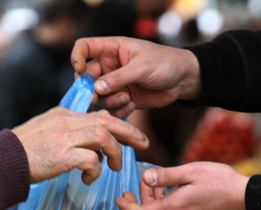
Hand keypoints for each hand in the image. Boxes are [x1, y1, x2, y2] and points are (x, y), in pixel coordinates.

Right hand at [14, 107, 148, 183]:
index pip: (99, 114)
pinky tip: (88, 179)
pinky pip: (91, 160)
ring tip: (114, 168)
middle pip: (108, 121)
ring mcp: (65, 138)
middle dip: (130, 132)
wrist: (1, 161)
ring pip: (104, 137)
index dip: (120, 124)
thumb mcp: (47, 132)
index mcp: (65, 115)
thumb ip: (69, 133)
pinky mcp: (62, 156)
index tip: (131, 135)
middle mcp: (67, 122)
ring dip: (114, 154)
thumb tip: (92, 146)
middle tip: (144, 144)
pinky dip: (95, 171)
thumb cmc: (23, 152)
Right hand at [71, 37, 200, 117]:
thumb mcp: (141, 67)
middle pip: (87, 78)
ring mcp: (116, 84)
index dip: (77, 57)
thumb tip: (96, 88)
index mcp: (111, 49)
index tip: (80, 70)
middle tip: (97, 98)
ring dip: (110, 101)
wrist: (183, 80)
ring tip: (127, 99)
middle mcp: (110, 66)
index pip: (84, 48)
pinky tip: (132, 106)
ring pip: (99, 96)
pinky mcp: (124, 99)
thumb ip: (119, 78)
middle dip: (91, 89)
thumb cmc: (165, 63)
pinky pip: (111, 109)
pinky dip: (119, 111)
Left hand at [116, 162, 248, 209]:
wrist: (248, 201)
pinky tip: (171, 193)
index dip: (126, 207)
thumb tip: (145, 178)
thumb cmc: (222, 182)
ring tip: (156, 186)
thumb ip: (166, 176)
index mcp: (174, 209)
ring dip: (151, 207)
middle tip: (132, 191)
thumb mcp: (192, 171)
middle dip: (134, 208)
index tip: (119, 198)